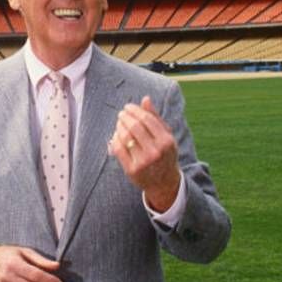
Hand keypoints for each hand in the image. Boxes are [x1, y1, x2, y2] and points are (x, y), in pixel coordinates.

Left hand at [108, 96, 180, 211]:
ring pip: (125, 137)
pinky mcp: (132, 170)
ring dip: (119, 126)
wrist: (164, 182)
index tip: (128, 107)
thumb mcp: (166, 136)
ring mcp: (143, 162)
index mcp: (166, 141)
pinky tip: (116, 135)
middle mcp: (156, 151)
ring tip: (119, 123)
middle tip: (121, 114)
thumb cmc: (164, 154)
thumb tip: (145, 99)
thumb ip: (156, 118)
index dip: (135, 110)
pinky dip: (115, 139)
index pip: (147, 119)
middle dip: (125, 117)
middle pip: (135, 127)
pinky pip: (118, 149)